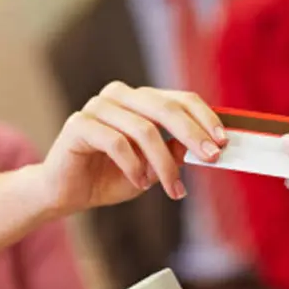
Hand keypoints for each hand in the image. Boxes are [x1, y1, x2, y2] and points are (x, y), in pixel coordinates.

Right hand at [42, 82, 226, 214]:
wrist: (65, 192)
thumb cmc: (109, 176)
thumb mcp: (152, 167)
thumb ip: (174, 153)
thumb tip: (204, 146)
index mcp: (140, 99)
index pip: (179, 99)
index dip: (204, 118)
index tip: (223, 142)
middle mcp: (119, 96)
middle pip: (165, 108)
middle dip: (192, 134)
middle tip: (211, 158)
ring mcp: (97, 106)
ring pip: (143, 129)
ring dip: (163, 164)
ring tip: (171, 188)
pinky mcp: (79, 124)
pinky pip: (116, 142)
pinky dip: (133, 166)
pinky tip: (139, 183)